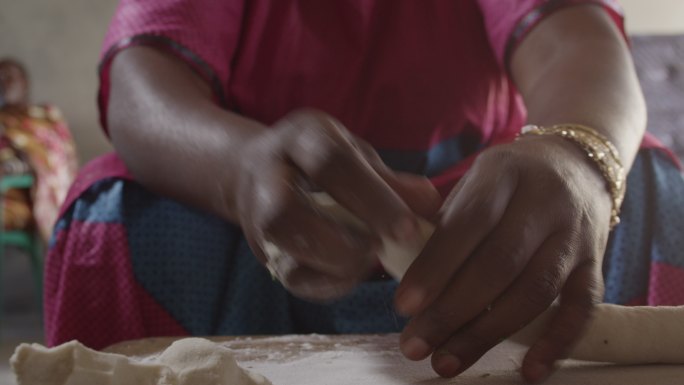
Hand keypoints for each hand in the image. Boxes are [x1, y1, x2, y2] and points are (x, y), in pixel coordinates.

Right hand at [236, 109, 440, 300]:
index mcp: (301, 139)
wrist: (260, 172)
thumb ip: (392, 181)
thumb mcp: (358, 156)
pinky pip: (291, 277)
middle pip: (284, 212)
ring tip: (366, 261)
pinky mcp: (265, 251)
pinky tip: (353, 273)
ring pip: (280, 249)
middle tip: (379, 250)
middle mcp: (269, 177)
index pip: (331, 164)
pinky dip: (327, 283)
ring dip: (331, 264)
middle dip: (339, 241)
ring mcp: (258, 217)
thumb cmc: (324, 162)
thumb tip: (430, 204)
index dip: (372, 199)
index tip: (408, 228)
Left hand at [395, 135, 610, 381]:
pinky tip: (529, 372)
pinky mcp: (595, 263)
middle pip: (499, 264)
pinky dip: (558, 342)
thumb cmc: (507, 181)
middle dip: (452, 311)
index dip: (435, 267)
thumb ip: (442, 220)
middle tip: (415, 346)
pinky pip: (582, 307)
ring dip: (488, 333)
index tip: (403, 305)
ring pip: (535, 291)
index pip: (468, 223)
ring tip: (447, 362)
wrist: (576, 163)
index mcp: (503, 175)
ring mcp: (575, 234)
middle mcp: (544, 202)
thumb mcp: (475, 181)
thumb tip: (399, 268)